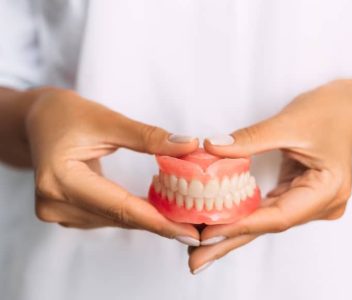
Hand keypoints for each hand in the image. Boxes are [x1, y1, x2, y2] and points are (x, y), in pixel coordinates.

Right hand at [26, 88, 199, 243]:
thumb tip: (188, 146)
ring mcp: (57, 212)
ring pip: (115, 220)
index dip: (158, 221)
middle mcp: (55, 204)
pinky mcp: (65, 212)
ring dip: (148, 217)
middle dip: (160, 222)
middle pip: (119, 217)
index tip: (190, 231)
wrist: (37, 121)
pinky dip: (132, 212)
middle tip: (196, 227)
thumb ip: (148, 136)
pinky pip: (107, 216)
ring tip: (182, 216)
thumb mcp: (107, 120)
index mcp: (61, 179)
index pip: (120, 207)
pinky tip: (155, 208)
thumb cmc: (66, 114)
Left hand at [188, 80, 351, 272]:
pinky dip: (243, 216)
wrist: (345, 108)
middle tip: (196, 259)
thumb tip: (212, 148)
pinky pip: (267, 209)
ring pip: (265, 221)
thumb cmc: (326, 112)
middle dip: (230, 241)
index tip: (207, 233)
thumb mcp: (287, 123)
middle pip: (269, 225)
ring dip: (233, 231)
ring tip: (200, 246)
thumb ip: (249, 139)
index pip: (278, 215)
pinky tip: (220, 224)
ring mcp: (311, 202)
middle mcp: (322, 204)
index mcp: (328, 189)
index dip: (241, 225)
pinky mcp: (299, 195)